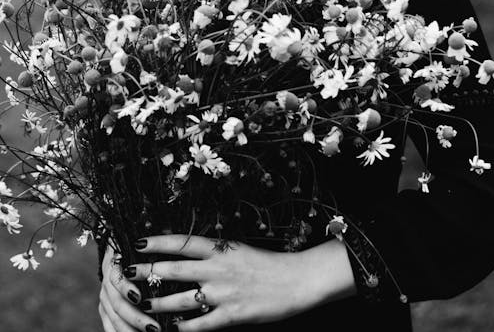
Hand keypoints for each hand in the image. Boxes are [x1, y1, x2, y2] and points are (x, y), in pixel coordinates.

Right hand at [99, 243, 159, 331]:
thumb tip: (171, 228)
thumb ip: (158, 237)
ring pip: (113, 317)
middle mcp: (106, 279)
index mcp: (114, 260)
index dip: (125, 287)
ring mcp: (104, 296)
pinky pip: (109, 325)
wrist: (125, 249)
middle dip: (135, 317)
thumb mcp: (150, 237)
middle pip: (115, 302)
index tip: (139, 297)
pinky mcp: (104, 309)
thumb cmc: (144, 243)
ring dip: (131, 329)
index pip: (115, 276)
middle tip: (155, 328)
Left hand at [125, 233, 355, 330]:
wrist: (295, 281)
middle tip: (127, 274)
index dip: (158, 242)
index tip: (138, 242)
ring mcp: (223, 293)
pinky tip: (169, 330)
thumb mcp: (237, 250)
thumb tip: (187, 254)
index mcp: (220, 248)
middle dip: (148, 272)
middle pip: (174, 269)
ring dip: (158, 303)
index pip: (182, 242)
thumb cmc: (266, 264)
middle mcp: (218, 268)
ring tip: (140, 305)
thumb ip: (213, 253)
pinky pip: (199, 324)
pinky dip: (182, 327)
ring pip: (181, 299)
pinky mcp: (231, 315)